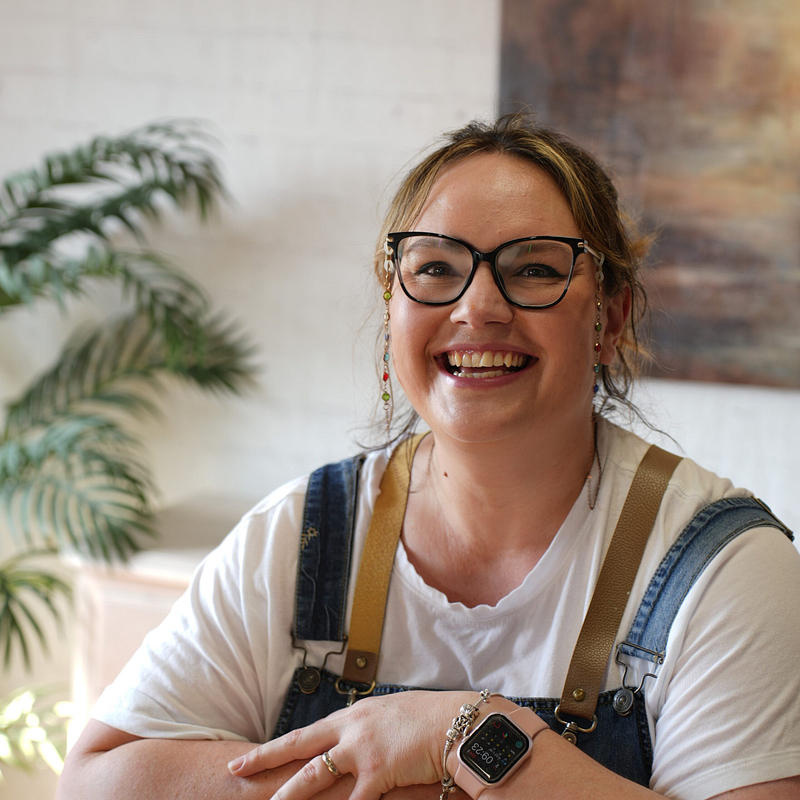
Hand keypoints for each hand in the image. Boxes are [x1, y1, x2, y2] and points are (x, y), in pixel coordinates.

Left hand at [228, 690, 473, 799]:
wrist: (456, 722)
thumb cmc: (430, 719)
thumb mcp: (392, 717)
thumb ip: (369, 730)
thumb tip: (356, 743)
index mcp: (354, 716)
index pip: (306, 733)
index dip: (274, 746)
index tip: (248, 755)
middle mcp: (351, 730)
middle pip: (299, 747)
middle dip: (264, 760)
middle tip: (236, 769)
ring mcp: (362, 751)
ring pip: (314, 777)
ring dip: (290, 795)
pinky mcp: (378, 773)